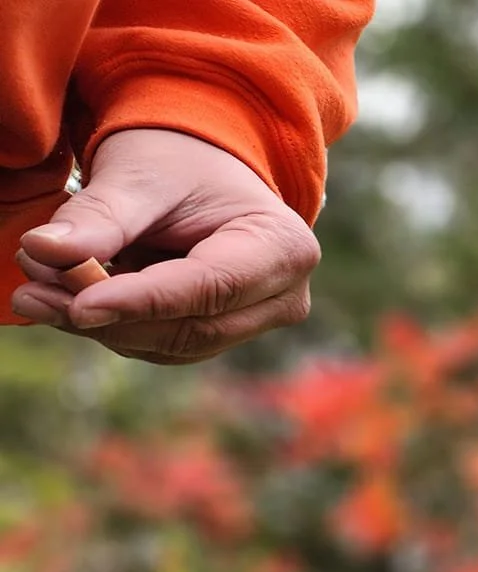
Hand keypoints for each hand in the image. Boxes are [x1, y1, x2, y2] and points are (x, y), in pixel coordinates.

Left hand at [11, 128, 320, 363]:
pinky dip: (112, 326)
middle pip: (192, 328)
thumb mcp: (140, 174)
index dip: (142, 301)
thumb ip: (99, 216)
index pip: (210, 287)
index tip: (78, 304)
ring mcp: (257, 322)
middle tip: (33, 293)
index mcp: (282, 248)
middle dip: (111, 317)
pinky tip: (70, 298)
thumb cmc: (179, 158)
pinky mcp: (222, 334)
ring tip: (39, 290)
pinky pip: (162, 345)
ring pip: (173, 345)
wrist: (199, 165)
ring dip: (102, 325)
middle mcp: (283, 297)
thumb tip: (41, 250)